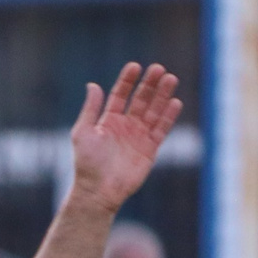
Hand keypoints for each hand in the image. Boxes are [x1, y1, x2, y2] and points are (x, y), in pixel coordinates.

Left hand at [70, 63, 181, 212]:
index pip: (120, 95)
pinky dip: (168, 116)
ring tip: (170, 78)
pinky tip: (175, 102)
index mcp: (108, 121)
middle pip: (140, 100)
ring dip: (162, 96)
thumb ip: (90, 109)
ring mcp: (139, 136)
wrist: (98, 190)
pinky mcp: (150, 148)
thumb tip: (92, 85)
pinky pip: (161, 129)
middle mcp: (125, 126)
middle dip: (149, 84)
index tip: (135, 66)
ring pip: (154, 111)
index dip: (128, 81)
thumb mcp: (83, 132)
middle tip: (159, 69)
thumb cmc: (87, 163)